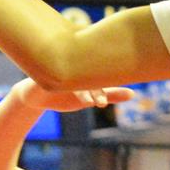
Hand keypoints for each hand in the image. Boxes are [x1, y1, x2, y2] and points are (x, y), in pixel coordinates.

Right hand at [12, 77, 134, 114]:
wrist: (36, 97)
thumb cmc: (65, 94)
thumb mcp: (89, 98)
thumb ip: (110, 95)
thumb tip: (133, 94)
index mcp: (83, 69)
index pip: (98, 74)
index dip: (104, 85)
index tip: (103, 103)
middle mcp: (71, 66)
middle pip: (87, 73)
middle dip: (95, 88)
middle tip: (100, 103)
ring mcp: (57, 70)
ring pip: (71, 78)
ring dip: (80, 90)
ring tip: (87, 103)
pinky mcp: (42, 76)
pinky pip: (52, 77)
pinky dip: (59, 84)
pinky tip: (64, 93)